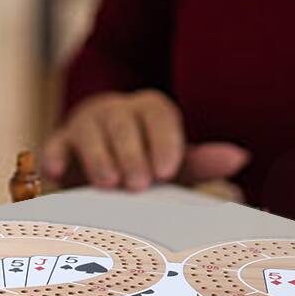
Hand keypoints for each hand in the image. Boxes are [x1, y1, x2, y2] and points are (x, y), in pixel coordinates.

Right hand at [40, 89, 250, 191]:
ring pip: (89, 131)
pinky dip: (54, 156)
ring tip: (108, 184)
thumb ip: (201, 161)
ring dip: (99, 156)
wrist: (103, 151)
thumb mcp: (173, 161)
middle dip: (131, 152)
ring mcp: (86, 124)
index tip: (167, 171)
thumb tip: (240, 157)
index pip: (158, 114)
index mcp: (148, 111)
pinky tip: (57, 173)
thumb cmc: (146, 159)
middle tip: (139, 184)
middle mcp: (116, 111)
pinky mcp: (60, 142)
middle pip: (122, 122)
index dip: (163, 140)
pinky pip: (55, 144)